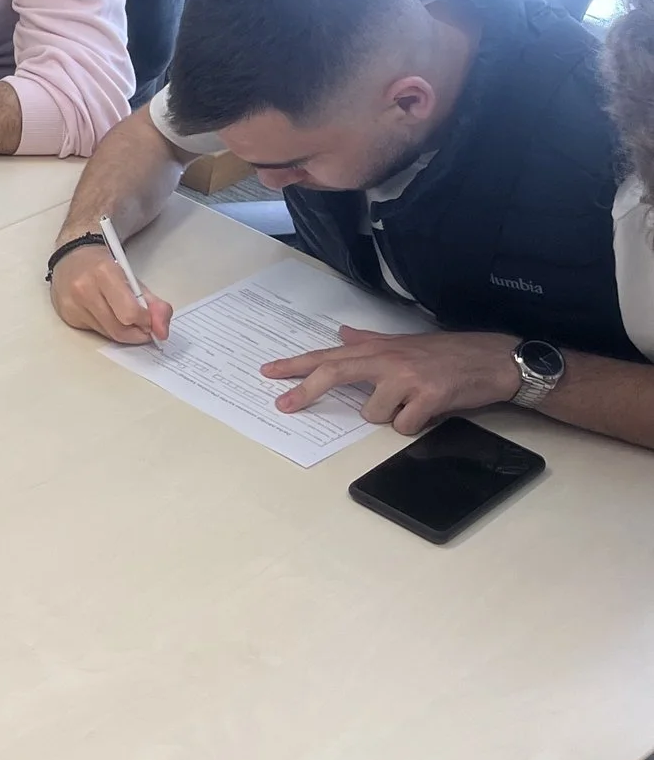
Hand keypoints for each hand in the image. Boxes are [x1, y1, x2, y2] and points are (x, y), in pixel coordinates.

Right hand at [49, 242, 170, 345]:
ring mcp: (72, 304)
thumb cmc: (102, 265)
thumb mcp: (131, 277)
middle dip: (137, 332)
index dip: (146, 322)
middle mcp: (84, 289)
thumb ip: (153, 303)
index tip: (151, 320)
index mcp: (104, 273)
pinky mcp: (67, 316)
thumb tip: (162, 331)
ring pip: (108, 335)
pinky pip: (95, 333)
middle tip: (142, 326)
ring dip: (122, 332)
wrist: (70, 258)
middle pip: (119, 330)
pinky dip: (107, 328)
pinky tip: (104, 314)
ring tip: (122, 316)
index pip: (130, 313)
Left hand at [261, 326, 523, 434]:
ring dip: (389, 415)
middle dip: (306, 391)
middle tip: (285, 406)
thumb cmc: (445, 353)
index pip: (327, 355)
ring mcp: (406, 378)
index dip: (295, 365)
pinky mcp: (428, 397)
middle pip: (334, 373)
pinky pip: (403, 426)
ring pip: (373, 413)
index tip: (268, 373)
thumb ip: (368, 340)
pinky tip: (428, 411)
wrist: (491, 360)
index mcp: (376, 348)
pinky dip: (413, 425)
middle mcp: (386, 359)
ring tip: (412, 402)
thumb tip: (342, 333)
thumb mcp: (402, 342)